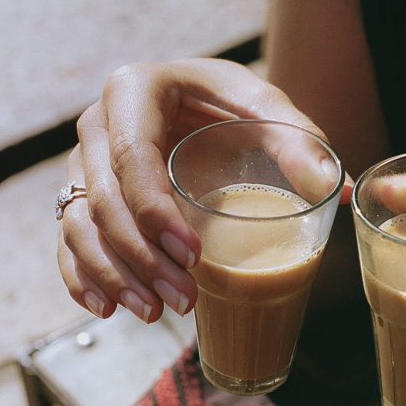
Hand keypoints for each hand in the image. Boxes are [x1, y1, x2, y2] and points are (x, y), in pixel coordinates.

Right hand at [57, 58, 329, 321]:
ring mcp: (82, 162)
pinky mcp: (80, 195)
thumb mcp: (268, 111)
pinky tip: (107, 309)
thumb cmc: (234, 106)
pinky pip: (68, 239)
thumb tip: (337, 192)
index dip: (156, 213)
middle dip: (140, 258)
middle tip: (182, 300)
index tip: (193, 255)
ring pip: (78, 225)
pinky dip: (82, 276)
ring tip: (153, 314)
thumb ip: (300, 143)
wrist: (199, 103)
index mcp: (135, 91)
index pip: (133, 157)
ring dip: (113, 276)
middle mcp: (97, 125)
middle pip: (102, 200)